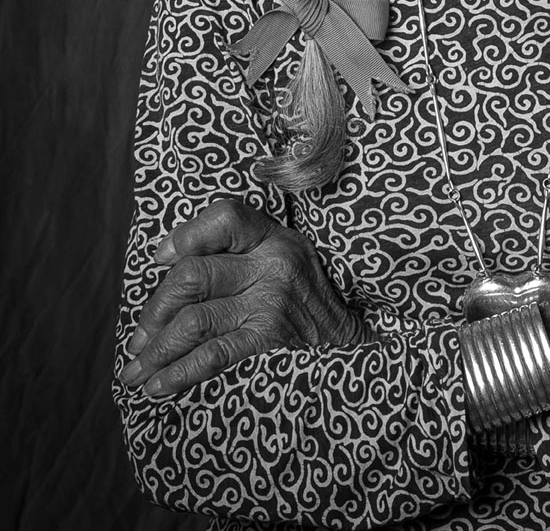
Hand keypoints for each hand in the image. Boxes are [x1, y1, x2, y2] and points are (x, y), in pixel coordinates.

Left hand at [120, 198, 363, 396]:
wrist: (358, 333)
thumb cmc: (307, 296)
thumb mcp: (284, 257)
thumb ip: (237, 253)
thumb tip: (164, 259)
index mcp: (275, 237)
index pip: (225, 217)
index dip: (186, 235)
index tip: (161, 259)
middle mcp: (273, 264)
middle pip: (194, 274)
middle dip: (155, 309)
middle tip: (140, 337)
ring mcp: (272, 302)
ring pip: (194, 319)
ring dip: (156, 349)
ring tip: (137, 370)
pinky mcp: (271, 338)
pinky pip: (212, 355)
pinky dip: (177, 373)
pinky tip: (157, 386)